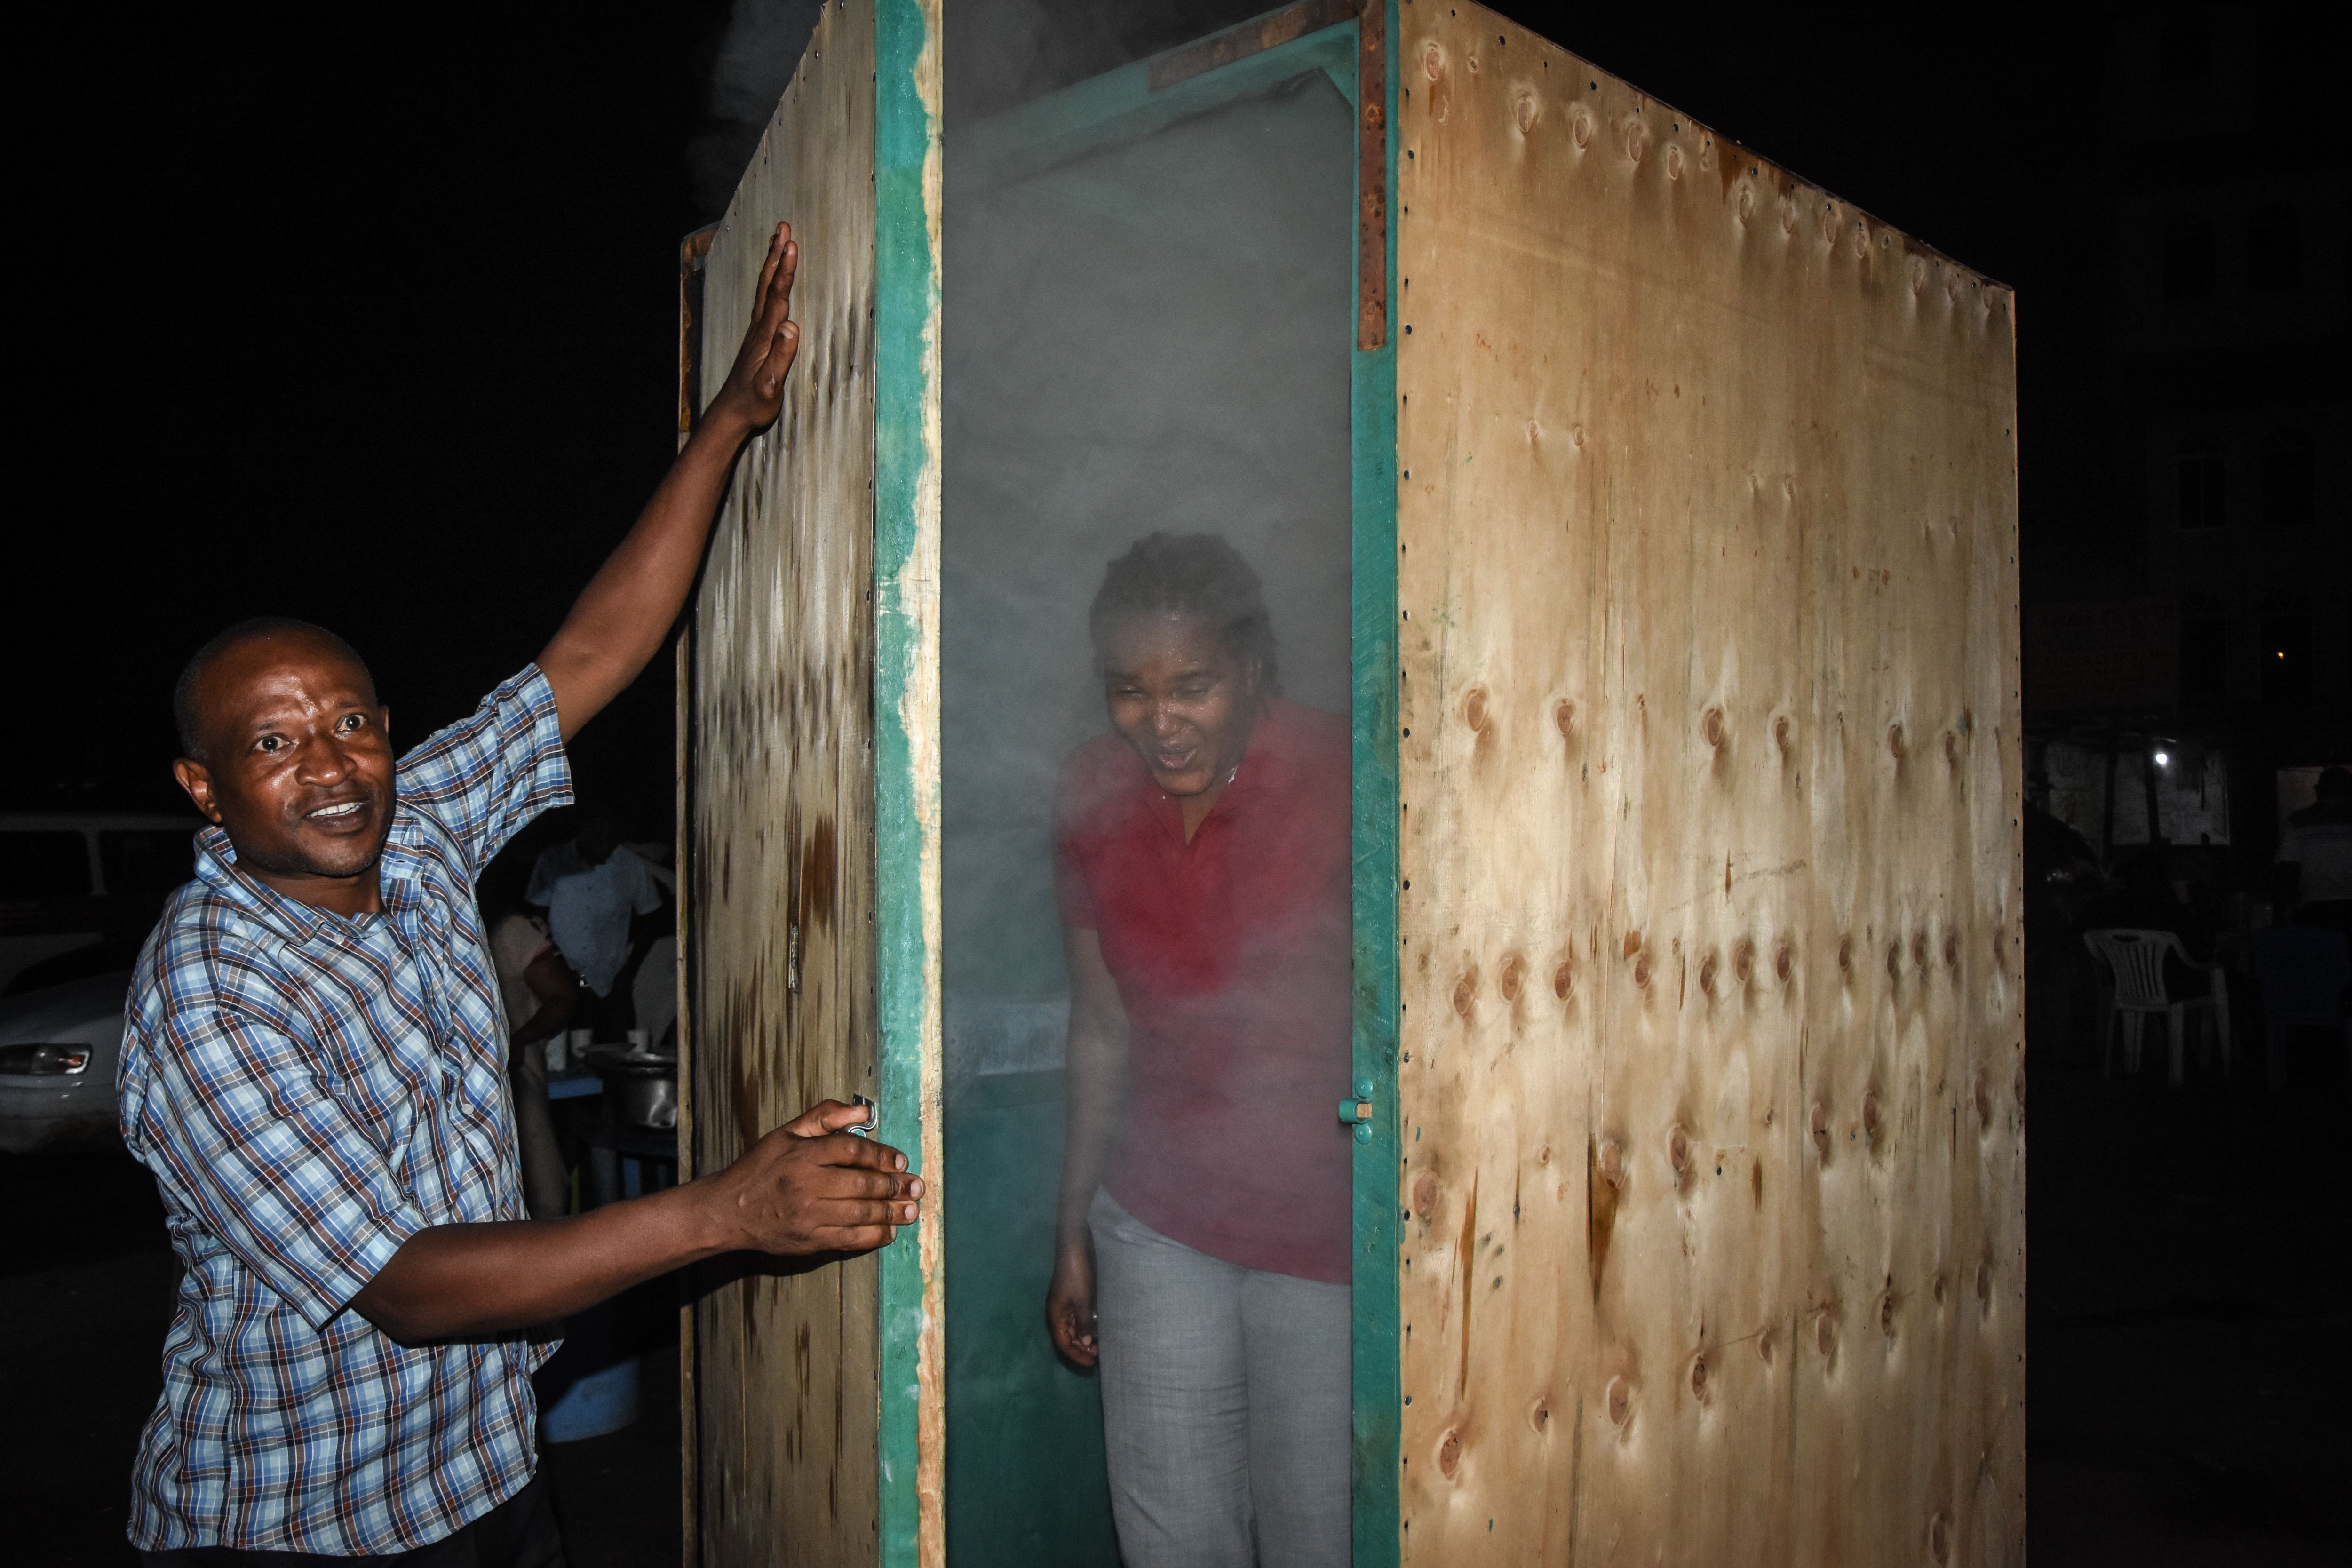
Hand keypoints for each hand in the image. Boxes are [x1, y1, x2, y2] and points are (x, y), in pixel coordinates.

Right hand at [703, 1100, 919, 1256]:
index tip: (900, 1160)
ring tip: (911, 1209)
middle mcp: (807, 1185)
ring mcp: (808, 1216)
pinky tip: (889, 1231)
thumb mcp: (787, 1133)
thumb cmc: (760, 1168)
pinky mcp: (808, 1241)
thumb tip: (864, 1113)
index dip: (882, 1155)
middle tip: (916, 1186)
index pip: (852, 1151)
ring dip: (890, 1212)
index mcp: (803, 1155)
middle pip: (862, 1184)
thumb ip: (825, 1117)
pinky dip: (873, 1236)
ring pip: (860, 1213)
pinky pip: (849, 1240)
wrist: (728, 1211)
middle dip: (894, 1186)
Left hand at [706, 222, 800, 432]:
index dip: (786, 271)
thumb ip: (781, 356)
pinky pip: (764, 300)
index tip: (793, 245)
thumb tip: (792, 326)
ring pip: (764, 289)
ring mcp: (756, 331)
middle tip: (784, 227)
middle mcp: (758, 328)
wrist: (732, 412)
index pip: (777, 297)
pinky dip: (770, 282)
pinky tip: (773, 279)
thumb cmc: (754, 403)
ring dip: (772, 263)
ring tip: (779, 241)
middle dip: (777, 255)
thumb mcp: (770, 386)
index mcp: (764, 336)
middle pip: (767, 284)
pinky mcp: (757, 337)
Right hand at [1045, 1241, 1098, 1367]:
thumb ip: (1083, 1322)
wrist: (1074, 1248)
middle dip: (1081, 1349)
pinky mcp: (1072, 1297)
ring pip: (1073, 1328)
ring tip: (1099, 1346)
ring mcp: (1064, 1305)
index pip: (1063, 1343)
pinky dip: (1085, 1326)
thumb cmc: (1076, 1273)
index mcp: (1056, 1315)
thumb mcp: (1082, 1299)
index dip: (1075, 1355)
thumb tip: (1085, 1344)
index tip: (1091, 1363)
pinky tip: (1096, 1330)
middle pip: (1067, 1337)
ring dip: (1084, 1338)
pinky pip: (1077, 1318)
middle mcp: (1058, 1312)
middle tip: (1098, 1356)